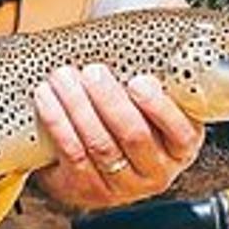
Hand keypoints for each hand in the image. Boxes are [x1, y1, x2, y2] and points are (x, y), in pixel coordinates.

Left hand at [31, 63, 202, 212]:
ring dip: (77, 106)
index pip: (179, 131)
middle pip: (134, 135)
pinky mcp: (90, 190)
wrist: (95, 158)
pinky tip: (47, 99)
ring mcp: (124, 186)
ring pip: (100, 144)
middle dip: (109, 100)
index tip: (138, 82)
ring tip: (63, 78)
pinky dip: (58, 123)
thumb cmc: (128, 115)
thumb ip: (148, 80)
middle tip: (92, 72)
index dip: (158, 107)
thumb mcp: (149, 102)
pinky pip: (72, 154)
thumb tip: (133, 38)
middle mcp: (157, 172)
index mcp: (181, 147)